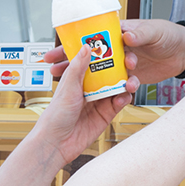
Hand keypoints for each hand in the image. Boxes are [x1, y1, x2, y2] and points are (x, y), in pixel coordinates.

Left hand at [36, 45, 138, 165]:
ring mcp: (98, 101)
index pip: (92, 61)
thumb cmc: (55, 115)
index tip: (115, 43)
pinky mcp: (105, 115)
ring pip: (116, 87)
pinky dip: (124, 98)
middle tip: (128, 62)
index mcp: (77, 78)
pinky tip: (124, 96)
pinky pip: (118, 103)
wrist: (57, 143)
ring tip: (129, 81)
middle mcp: (89, 88)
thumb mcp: (68, 86)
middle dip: (119, 68)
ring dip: (125, 83)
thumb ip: (78, 66)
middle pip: (108, 73)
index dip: (103, 52)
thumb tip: (87, 46)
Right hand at [44, 19, 184, 85]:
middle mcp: (116, 49)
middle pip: (87, 57)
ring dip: (86, 80)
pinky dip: (110, 90)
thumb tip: (127, 36)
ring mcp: (121, 63)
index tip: (53, 52)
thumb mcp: (155, 31)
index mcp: (117, 33)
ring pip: (99, 72)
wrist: (184, 53)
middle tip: (52, 70)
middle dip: (68, 63)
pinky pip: (116, 84)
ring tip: (71, 88)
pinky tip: (106, 95)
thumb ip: (141, 34)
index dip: (69, 44)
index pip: (88, 38)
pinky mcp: (130, 76)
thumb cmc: (169, 35)